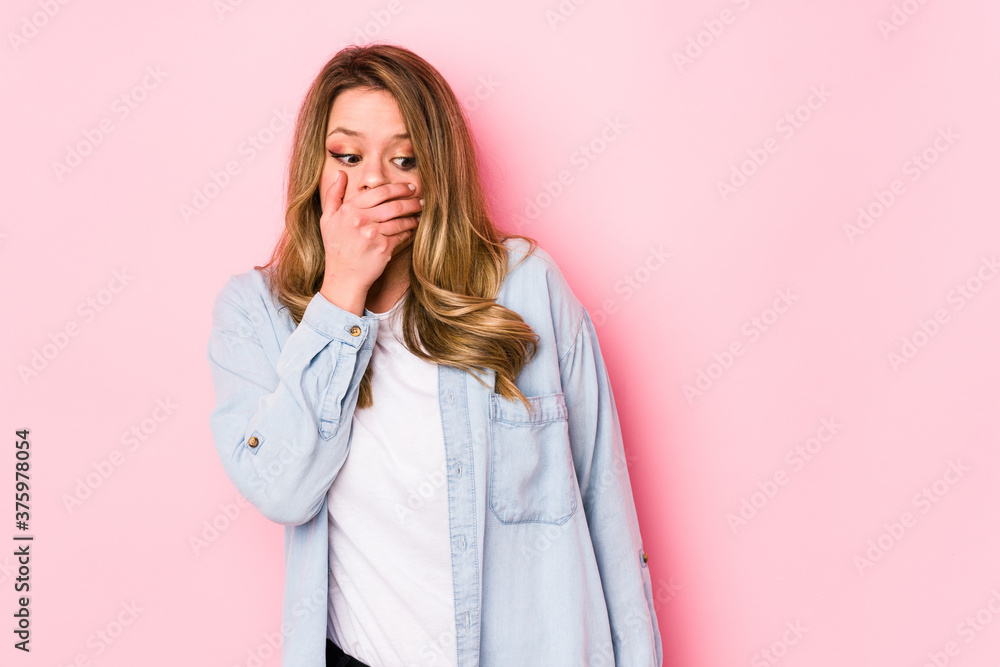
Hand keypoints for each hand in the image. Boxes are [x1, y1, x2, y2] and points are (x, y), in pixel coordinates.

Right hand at [318, 170, 421, 302]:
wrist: (343, 276)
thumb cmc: (336, 247)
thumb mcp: (328, 219)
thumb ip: (334, 194)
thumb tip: (340, 173)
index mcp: (350, 209)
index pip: (380, 192)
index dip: (398, 188)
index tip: (409, 188)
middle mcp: (361, 220)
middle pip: (394, 204)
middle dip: (411, 200)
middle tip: (420, 200)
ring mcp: (373, 234)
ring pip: (400, 220)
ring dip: (413, 216)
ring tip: (419, 213)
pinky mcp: (384, 248)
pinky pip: (402, 235)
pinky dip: (409, 230)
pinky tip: (413, 228)